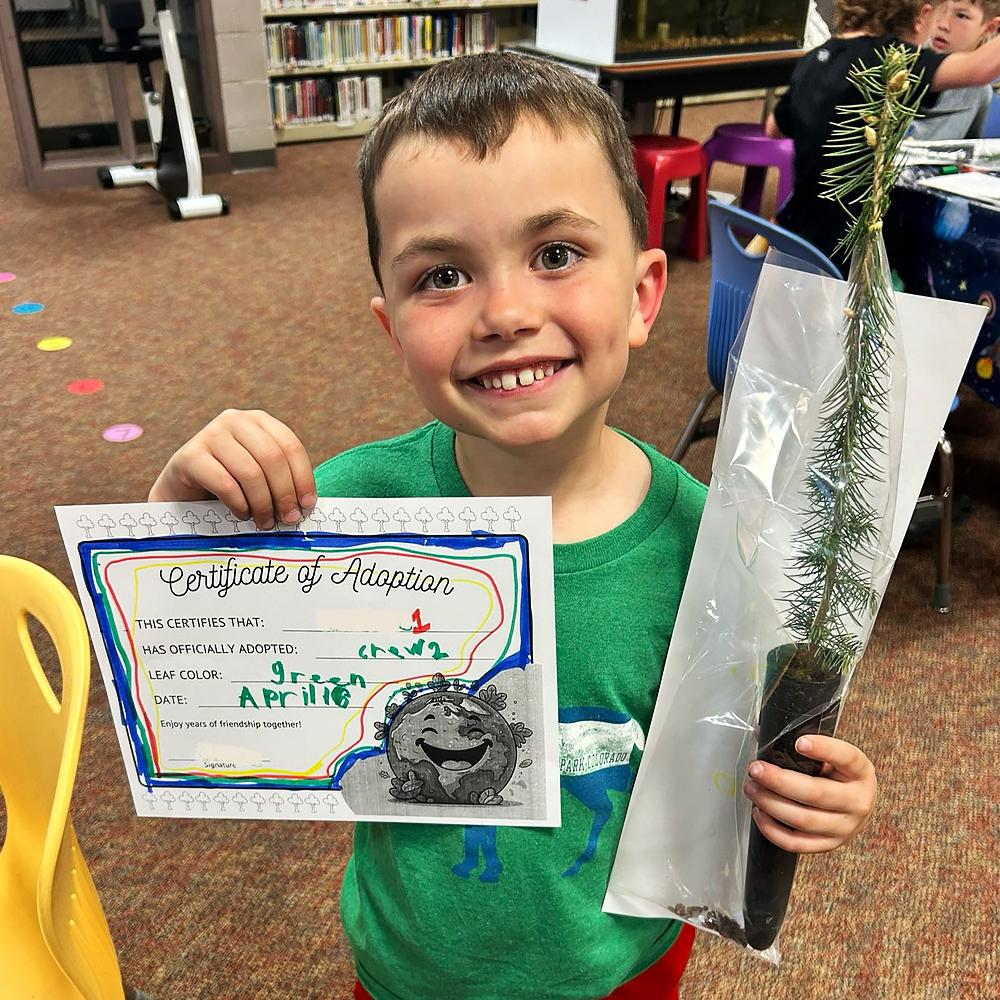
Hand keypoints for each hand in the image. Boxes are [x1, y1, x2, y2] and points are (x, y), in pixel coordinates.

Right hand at [148, 409, 315, 529]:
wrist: (183, 490)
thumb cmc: (231, 483)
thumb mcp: (260, 473)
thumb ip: (281, 479)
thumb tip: (306, 504)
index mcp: (259, 420)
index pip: (290, 446)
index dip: (302, 477)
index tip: (307, 505)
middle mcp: (235, 420)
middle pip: (272, 458)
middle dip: (284, 493)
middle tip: (288, 519)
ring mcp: (210, 434)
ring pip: (250, 472)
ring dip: (263, 504)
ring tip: (265, 522)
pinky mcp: (189, 455)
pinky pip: (225, 484)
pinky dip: (239, 504)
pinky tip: (242, 515)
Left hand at [742, 734, 876, 854]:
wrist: (858, 806)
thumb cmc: (838, 775)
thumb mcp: (832, 756)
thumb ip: (804, 744)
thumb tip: (761, 731)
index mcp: (860, 772)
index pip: (847, 757)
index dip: (824, 749)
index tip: (799, 742)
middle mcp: (858, 801)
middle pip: (815, 793)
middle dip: (778, 780)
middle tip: (755, 769)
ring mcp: (846, 827)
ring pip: (803, 820)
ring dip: (770, 803)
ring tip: (752, 788)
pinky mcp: (830, 845)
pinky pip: (797, 843)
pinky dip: (773, 830)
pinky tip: (759, 813)